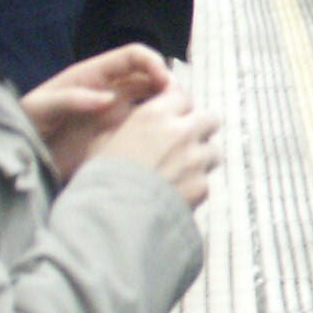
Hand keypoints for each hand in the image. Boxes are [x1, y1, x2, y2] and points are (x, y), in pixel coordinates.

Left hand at [22, 46, 173, 180]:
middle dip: (170, 86)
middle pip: (152, 78)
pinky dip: (159, 132)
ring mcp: (116, 114)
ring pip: (154, 103)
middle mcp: (110, 91)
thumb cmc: (26, 125)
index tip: (165, 82)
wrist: (20, 157)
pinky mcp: (118, 137)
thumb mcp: (40, 108)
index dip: (153, 63)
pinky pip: (146, 130)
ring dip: (170, 108)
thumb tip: (107, 99)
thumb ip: (70, 99)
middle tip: (181, 106)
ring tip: (179, 125)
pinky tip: (164, 144)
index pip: (134, 56)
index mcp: (94, 75)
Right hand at [87, 82, 221, 209]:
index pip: (182, 96)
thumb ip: (129, 124)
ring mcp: (196, 159)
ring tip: (177, 173)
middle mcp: (181, 132)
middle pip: (209, 119)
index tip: (174, 118)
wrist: (110, 216)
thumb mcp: (102, 140)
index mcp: (155, 115)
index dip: (178, 108)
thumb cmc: (99, 177)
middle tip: (183, 143)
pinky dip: (193, 187)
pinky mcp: (202, 186)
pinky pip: (205, 181)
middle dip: (199, 129)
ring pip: (212, 151)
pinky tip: (173, 194)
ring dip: (199, 159)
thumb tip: (140, 119)